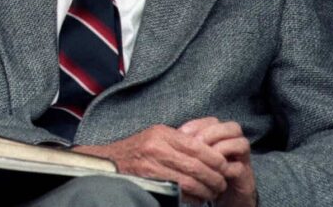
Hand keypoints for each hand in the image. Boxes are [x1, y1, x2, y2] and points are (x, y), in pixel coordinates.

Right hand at [71, 124, 228, 204]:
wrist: (108, 163)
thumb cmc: (136, 150)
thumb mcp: (155, 137)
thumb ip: (179, 141)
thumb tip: (210, 151)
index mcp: (162, 134)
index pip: (198, 146)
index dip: (215, 159)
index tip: (224, 165)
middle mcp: (157, 148)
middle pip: (197, 166)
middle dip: (215, 177)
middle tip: (222, 183)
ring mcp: (152, 167)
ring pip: (190, 182)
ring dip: (206, 190)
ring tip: (213, 192)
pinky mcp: (149, 183)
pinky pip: (178, 193)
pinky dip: (193, 198)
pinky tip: (198, 198)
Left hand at [180, 118, 256, 206]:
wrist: (222, 194)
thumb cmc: (205, 170)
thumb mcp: (193, 154)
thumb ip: (187, 143)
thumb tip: (173, 135)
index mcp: (221, 134)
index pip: (213, 121)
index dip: (197, 125)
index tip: (181, 133)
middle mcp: (235, 143)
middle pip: (232, 127)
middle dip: (211, 134)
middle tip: (194, 144)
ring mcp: (242, 158)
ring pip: (241, 143)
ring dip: (220, 149)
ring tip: (204, 158)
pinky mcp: (245, 175)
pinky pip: (239, 167)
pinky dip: (225, 169)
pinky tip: (212, 173)